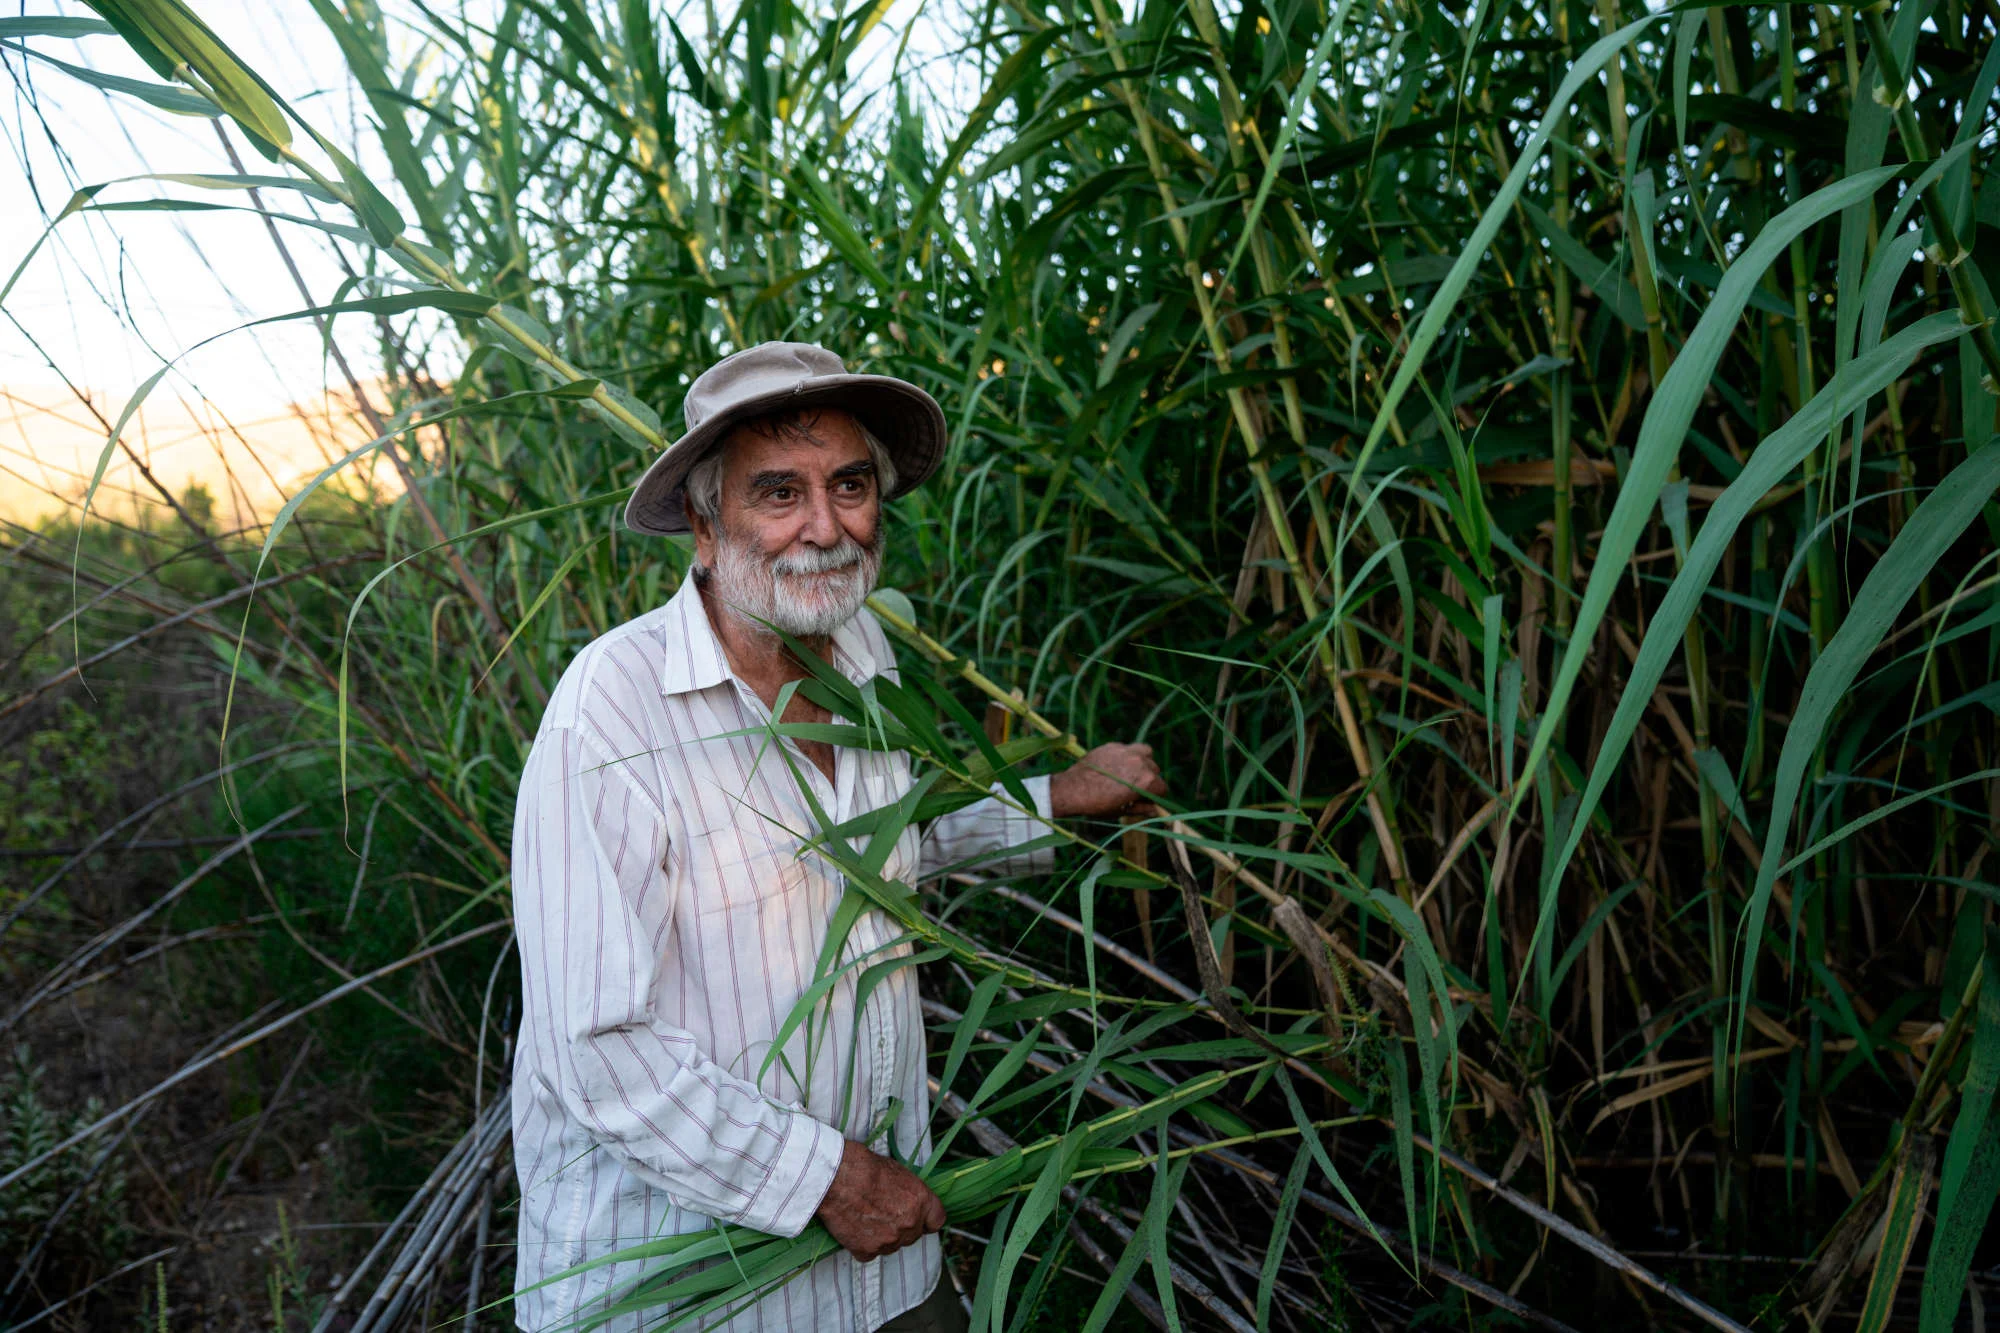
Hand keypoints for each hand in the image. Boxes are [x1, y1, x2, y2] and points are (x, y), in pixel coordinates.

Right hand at [815, 1140, 945, 1261]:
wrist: (837, 1178)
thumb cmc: (864, 1167)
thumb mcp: (897, 1172)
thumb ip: (909, 1194)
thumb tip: (907, 1201)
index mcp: (921, 1202)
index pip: (937, 1221)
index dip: (927, 1219)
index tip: (919, 1217)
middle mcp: (910, 1224)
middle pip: (912, 1235)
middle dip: (901, 1227)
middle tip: (882, 1212)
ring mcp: (889, 1240)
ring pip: (890, 1246)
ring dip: (881, 1236)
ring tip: (864, 1216)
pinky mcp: (867, 1250)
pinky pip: (869, 1253)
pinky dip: (861, 1244)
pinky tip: (853, 1227)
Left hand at [1049, 742, 1166, 818]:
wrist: (1072, 790)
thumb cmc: (1097, 805)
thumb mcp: (1123, 811)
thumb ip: (1143, 809)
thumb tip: (1157, 811)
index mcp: (1146, 781)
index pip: (1162, 788)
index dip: (1155, 796)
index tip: (1145, 800)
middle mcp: (1140, 762)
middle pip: (1155, 770)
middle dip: (1148, 780)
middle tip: (1134, 789)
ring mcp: (1127, 751)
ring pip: (1146, 754)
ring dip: (1142, 763)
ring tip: (1130, 773)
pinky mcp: (1114, 746)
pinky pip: (1129, 748)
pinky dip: (1127, 756)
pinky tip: (1116, 766)